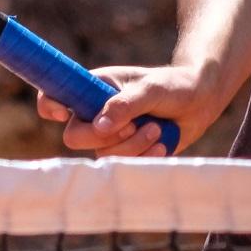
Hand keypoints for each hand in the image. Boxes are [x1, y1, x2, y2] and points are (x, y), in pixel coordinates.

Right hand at [44, 66, 208, 157]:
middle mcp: (94, 113)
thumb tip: (100, 126)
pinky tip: (161, 144)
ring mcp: (108, 135)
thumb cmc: (173, 86)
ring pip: (103, 154)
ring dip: (133, 145)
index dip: (50, 106)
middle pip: (74, 137)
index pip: (54, 95)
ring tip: (157, 128)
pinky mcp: (125, 152)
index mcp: (91, 88)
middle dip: (106, 137)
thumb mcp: (151, 89)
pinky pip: (123, 165)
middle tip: (134, 125)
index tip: (65, 113)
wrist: (200, 102)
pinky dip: (144, 156)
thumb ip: (124, 105)